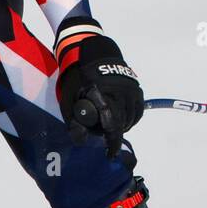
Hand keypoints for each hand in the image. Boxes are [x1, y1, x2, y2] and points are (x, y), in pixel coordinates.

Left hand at [56, 33, 143, 156]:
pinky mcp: (136, 88)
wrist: (92, 53)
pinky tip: (120, 118)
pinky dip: (130, 118)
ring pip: (131, 118)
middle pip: (122, 123)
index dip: (112, 142)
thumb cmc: (77, 78)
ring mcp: (130, 89)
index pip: (112, 125)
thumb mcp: (69, 99)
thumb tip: (82, 140)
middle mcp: (120, 92)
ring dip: (121, 126)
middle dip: (113, 133)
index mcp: (102, 95)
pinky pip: (137, 111)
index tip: (110, 154)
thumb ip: (74, 121)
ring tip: (110, 125)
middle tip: (103, 135)